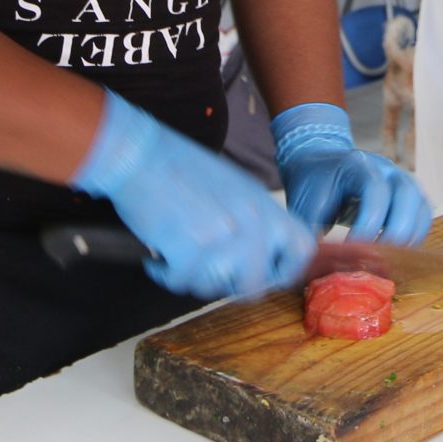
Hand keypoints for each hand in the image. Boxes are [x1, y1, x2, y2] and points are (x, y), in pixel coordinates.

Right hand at [71, 91, 314, 298]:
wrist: (141, 154)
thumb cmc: (180, 168)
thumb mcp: (234, 187)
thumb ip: (252, 219)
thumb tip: (258, 258)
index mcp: (263, 205)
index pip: (301, 249)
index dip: (284, 271)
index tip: (263, 276)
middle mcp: (250, 222)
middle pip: (256, 285)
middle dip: (227, 285)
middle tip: (206, 271)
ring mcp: (223, 237)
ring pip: (213, 288)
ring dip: (191, 278)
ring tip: (177, 255)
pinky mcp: (191, 249)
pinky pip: (182, 282)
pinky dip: (165, 274)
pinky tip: (158, 256)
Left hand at [272, 103, 433, 244]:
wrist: (322, 164)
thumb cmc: (314, 186)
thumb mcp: (306, 205)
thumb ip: (313, 232)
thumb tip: (319, 265)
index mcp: (358, 165)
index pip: (375, 190)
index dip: (369, 222)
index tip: (353, 248)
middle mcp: (386, 169)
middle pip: (407, 195)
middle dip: (395, 231)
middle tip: (377, 257)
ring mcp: (402, 179)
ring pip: (421, 205)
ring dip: (409, 235)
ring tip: (389, 258)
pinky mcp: (409, 194)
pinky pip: (424, 214)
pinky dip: (416, 235)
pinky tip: (398, 252)